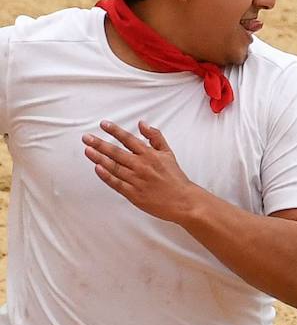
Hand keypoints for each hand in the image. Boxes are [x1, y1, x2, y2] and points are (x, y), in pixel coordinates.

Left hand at [83, 120, 199, 222]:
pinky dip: (106, 176)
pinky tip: (97, 168)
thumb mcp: (168, 153)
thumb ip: (155, 137)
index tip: (103, 124)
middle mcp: (141, 165)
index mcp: (150, 154)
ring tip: (87, 150)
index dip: (115, 131)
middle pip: (116, 152)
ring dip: (99, 158)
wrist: (182, 200)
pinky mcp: (132, 194)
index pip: (129, 139)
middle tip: (86, 137)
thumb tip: (142, 124)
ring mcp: (136, 180)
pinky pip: (116, 183)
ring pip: (113, 167)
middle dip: (100, 144)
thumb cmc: (175, 177)